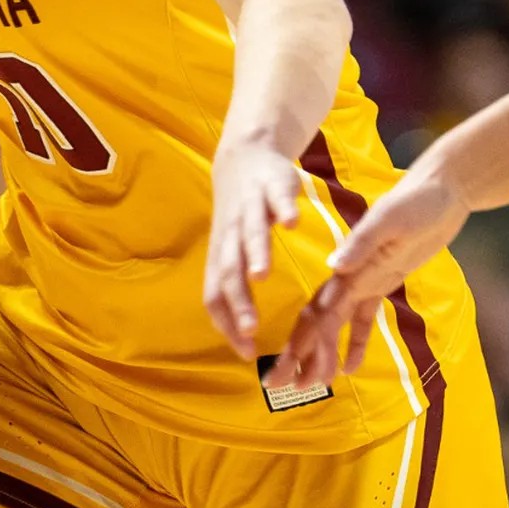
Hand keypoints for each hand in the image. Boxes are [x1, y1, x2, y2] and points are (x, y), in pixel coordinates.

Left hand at [203, 131, 302, 360]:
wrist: (245, 155)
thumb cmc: (241, 217)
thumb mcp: (232, 250)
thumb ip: (237, 285)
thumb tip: (242, 338)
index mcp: (222, 255)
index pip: (215, 295)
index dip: (227, 323)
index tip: (246, 352)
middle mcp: (231, 234)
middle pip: (229, 269)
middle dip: (239, 299)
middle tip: (251, 328)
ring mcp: (251, 207)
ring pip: (249, 232)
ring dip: (254, 253)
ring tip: (261, 275)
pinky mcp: (272, 185)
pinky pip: (276, 197)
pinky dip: (283, 209)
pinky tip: (293, 223)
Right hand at [275, 163, 468, 391]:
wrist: (442, 187)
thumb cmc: (418, 200)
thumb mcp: (392, 218)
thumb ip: (363, 242)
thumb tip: (333, 266)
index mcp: (348, 267)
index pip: (318, 314)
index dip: (300, 345)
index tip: (284, 372)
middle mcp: (351, 276)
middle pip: (318, 323)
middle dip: (298, 354)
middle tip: (280, 386)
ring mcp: (367, 278)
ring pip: (336, 323)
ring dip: (322, 352)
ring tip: (312, 384)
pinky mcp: (385, 279)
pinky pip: (365, 317)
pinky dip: (357, 342)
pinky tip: (350, 366)